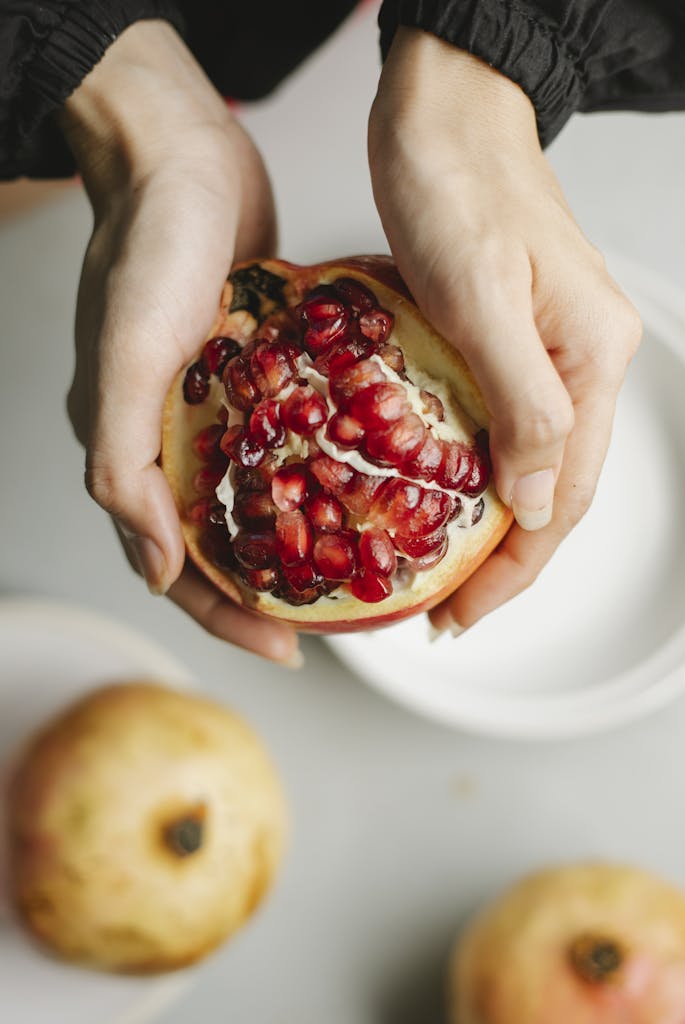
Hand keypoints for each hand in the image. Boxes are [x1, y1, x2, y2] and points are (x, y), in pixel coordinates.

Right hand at [59, 21, 300, 665]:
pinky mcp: (254, 372)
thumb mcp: (127, 358)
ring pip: (259, 495)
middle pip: (225, 542)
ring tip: (358, 565)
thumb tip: (157, 567)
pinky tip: (365, 480)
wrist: (178, 155)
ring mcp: (216, 407)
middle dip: (273, 590)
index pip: (177, 566)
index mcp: (134, 451)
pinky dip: (317, 466)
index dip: (227, 617)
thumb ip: (125, 466)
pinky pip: (287, 437)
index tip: (290, 648)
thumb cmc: (146, 248)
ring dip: (301, 535)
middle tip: (331, 623)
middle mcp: (174, 439)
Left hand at [368, 29, 641, 630]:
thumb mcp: (484, 296)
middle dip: (502, 560)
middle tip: (447, 609)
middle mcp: (580, 361)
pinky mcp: (504, 336)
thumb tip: (536, 503)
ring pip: (524, 462)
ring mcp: (545, 349)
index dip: (516, 566)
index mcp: (591, 358)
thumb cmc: (457, 183)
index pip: (564, 495)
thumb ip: (523, 404)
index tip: (465, 613)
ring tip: (439, 570)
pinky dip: (466, 471)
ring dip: (484, 523)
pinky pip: (495, 423)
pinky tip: (430, 493)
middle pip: (551, 490)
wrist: (443, 109)